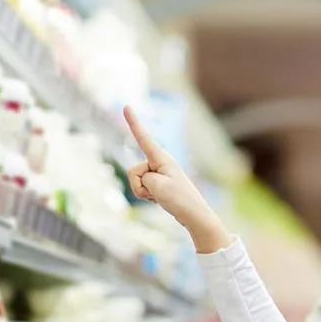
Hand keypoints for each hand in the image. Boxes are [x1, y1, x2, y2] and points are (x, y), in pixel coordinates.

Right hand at [123, 106, 231, 252]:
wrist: (194, 215)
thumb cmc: (178, 199)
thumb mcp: (157, 186)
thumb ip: (143, 178)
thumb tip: (145, 181)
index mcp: (161, 158)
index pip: (143, 138)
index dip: (133, 123)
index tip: (126, 106)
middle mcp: (159, 162)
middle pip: (133, 171)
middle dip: (139, 185)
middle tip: (159, 193)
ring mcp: (157, 174)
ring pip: (136, 182)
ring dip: (143, 193)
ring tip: (161, 197)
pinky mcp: (157, 184)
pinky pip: (142, 189)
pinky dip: (147, 197)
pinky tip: (160, 200)